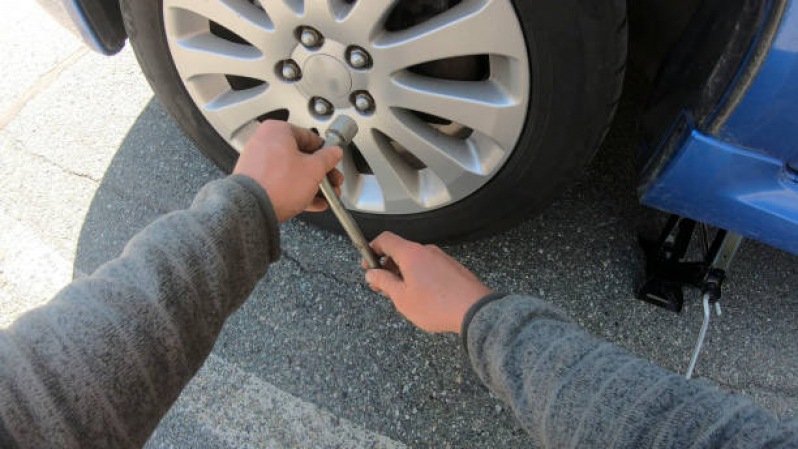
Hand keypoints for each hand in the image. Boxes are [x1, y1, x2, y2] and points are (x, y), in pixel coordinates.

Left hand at [233, 120, 343, 221]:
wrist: (253, 208)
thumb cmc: (277, 184)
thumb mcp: (314, 169)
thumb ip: (328, 158)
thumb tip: (334, 153)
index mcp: (277, 131)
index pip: (309, 136)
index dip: (326, 151)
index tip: (333, 160)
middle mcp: (264, 143)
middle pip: (301, 156)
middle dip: (320, 173)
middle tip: (332, 181)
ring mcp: (258, 162)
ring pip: (291, 171)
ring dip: (311, 184)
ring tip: (324, 196)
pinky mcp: (255, 180)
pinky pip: (280, 182)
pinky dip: (296, 190)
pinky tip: (311, 202)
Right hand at [363, 232, 491, 332]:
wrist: (474, 310)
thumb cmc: (437, 305)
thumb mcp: (402, 298)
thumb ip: (384, 282)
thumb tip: (372, 274)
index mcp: (411, 253)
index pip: (385, 239)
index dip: (372, 249)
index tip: (367, 264)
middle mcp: (426, 251)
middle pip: (400, 250)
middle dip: (386, 266)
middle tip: (381, 286)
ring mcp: (441, 258)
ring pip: (415, 260)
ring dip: (403, 272)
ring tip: (401, 294)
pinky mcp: (451, 267)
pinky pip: (428, 266)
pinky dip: (418, 275)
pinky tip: (420, 295)